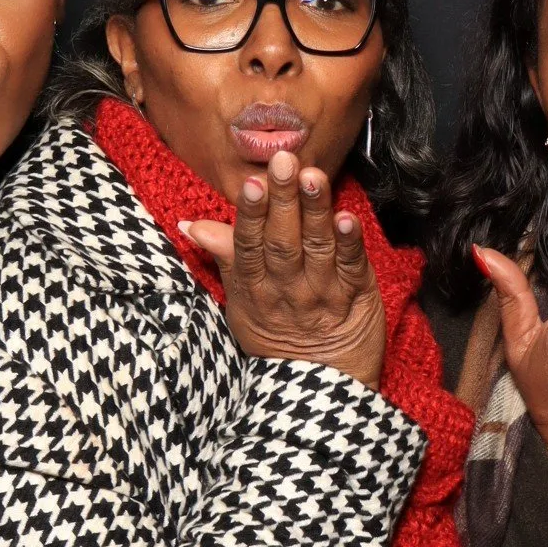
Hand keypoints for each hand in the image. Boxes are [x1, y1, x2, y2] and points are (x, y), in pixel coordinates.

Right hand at [182, 150, 385, 390]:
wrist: (323, 384)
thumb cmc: (279, 337)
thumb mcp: (242, 302)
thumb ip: (226, 257)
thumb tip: (190, 224)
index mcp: (256, 288)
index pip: (249, 245)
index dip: (250, 214)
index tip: (250, 184)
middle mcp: (288, 289)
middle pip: (283, 241)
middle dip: (283, 200)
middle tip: (283, 162)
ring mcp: (322, 293)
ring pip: (318, 247)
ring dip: (316, 210)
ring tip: (314, 177)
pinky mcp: (357, 295)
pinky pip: (352, 266)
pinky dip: (350, 242)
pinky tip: (347, 218)